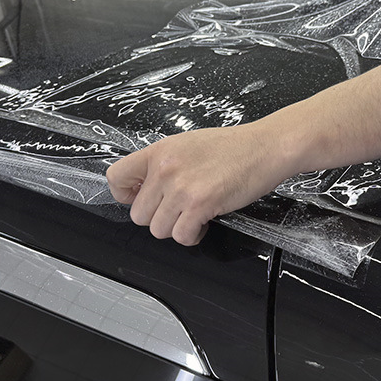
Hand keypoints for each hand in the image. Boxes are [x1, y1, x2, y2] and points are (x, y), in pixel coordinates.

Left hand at [106, 124, 285, 245]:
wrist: (264, 147)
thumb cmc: (233, 147)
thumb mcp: (187, 145)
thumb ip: (163, 164)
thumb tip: (144, 186)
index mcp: (159, 151)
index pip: (116, 177)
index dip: (125, 195)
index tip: (139, 198)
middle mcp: (165, 169)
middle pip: (138, 214)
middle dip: (159, 217)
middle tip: (178, 209)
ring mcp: (181, 187)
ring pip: (158, 229)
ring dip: (177, 227)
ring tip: (194, 214)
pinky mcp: (199, 204)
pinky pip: (182, 235)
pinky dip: (193, 235)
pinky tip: (204, 220)